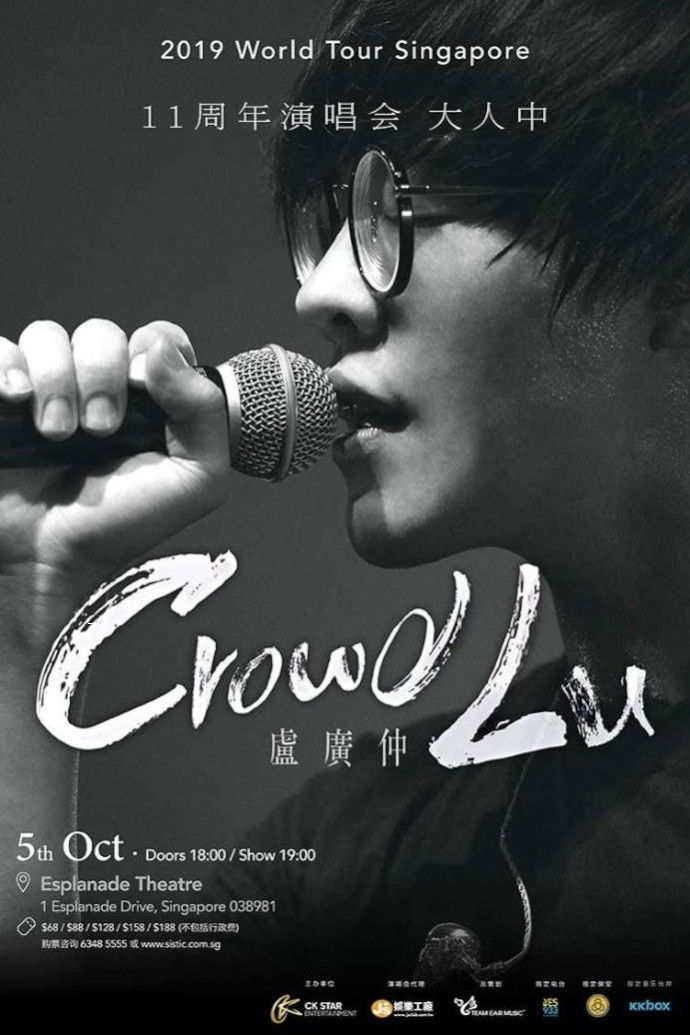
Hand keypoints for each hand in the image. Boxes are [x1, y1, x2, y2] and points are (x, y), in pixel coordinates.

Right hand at [0, 318, 230, 593]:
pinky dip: (7, 367)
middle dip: (102, 376)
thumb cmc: (121, 525)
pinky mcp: (2, 399)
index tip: (145, 390)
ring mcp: (46, 390)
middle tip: (100, 430)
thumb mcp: (194, 481)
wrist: (50, 561)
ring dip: (56, 381)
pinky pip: (0, 349)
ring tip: (57, 435)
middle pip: (101, 334)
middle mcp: (97, 387)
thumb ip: (205, 413)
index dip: (152, 352)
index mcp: (148, 400)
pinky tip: (15, 401)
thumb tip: (163, 349)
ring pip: (48, 335)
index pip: (156, 338)